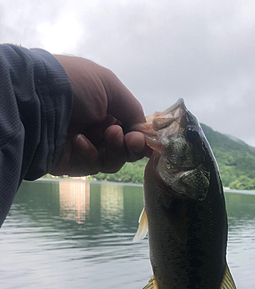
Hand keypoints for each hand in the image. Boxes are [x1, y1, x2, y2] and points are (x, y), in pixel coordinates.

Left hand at [52, 55, 148, 176]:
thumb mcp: (109, 86)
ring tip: (109, 135)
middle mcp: (94, 128)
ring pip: (111, 161)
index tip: (145, 139)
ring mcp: (83, 147)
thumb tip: (145, 131)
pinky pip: (91, 166)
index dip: (139, 136)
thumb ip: (133, 109)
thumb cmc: (74, 84)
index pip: (129, 129)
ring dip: (115, 150)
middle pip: (124, 149)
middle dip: (131, 146)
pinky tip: (80, 140)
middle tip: (131, 140)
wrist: (36, 98)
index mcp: (104, 108)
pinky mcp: (71, 163)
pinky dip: (90, 154)